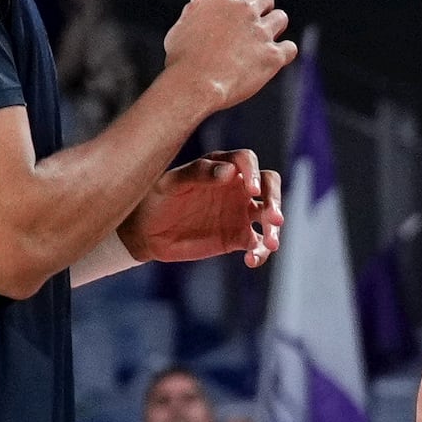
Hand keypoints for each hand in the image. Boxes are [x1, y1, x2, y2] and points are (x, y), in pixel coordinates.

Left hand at [124, 151, 281, 267]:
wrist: (146, 232)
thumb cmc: (156, 199)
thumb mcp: (171, 183)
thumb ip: (198, 173)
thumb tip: (229, 172)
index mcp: (221, 167)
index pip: (247, 161)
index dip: (253, 173)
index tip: (251, 191)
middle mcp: (236, 188)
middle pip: (269, 185)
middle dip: (275, 200)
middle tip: (274, 217)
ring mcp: (239, 213)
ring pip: (270, 216)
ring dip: (275, 229)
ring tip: (270, 244)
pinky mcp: (237, 238)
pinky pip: (258, 244)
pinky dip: (260, 253)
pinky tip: (251, 260)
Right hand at [163, 0, 296, 113]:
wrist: (195, 84)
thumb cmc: (181, 60)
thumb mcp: (179, 30)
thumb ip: (192, 11)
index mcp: (219, 0)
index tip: (229, 10)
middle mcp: (244, 11)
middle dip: (262, 7)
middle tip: (255, 24)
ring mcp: (261, 32)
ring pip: (280, 18)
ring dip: (275, 26)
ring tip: (265, 40)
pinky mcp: (273, 55)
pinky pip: (290, 48)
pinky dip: (284, 52)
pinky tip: (274, 59)